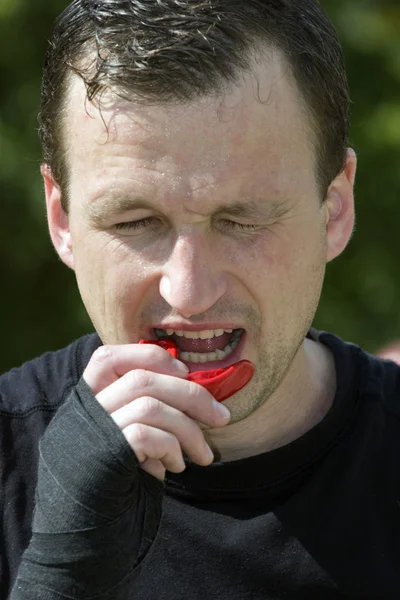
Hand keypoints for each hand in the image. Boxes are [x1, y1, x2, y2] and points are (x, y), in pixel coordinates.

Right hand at [83, 344, 230, 480]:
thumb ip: (144, 406)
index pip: (109, 357)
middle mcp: (85, 411)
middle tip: (222, 417)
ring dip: (189, 430)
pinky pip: (146, 436)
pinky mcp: (103, 456)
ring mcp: (92, 432)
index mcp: (87, 399)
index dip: (151, 357)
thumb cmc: (116, 476)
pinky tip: (175, 467)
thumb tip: (190, 385)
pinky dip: (171, 448)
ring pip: (149, 406)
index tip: (184, 372)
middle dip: (191, 395)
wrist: (87, 527)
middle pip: (142, 380)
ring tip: (203, 455)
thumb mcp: (125, 434)